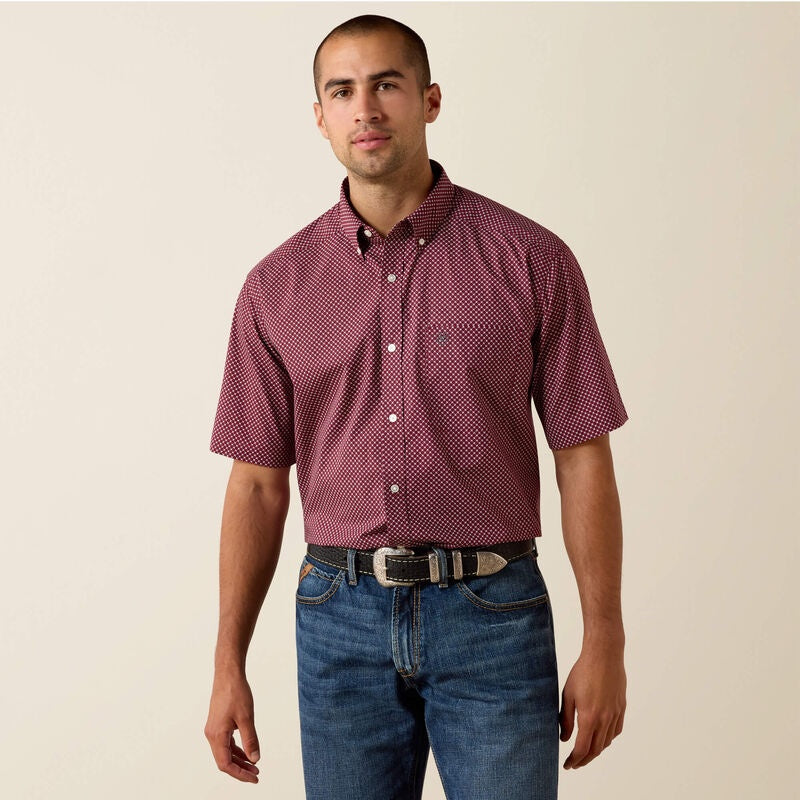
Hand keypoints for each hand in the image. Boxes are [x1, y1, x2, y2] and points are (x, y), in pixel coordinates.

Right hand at [204, 670, 260, 782]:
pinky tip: (247, 751)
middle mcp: (212, 734)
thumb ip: (250, 739)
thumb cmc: (236, 693)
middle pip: (224, 760)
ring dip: (239, 759)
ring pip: (225, 752)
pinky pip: (226, 742)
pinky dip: (236, 749)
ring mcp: (214, 729)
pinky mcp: (218, 723)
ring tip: (254, 764)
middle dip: (240, 769)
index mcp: (216, 735)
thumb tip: (255, 758)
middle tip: (256, 774)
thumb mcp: (247, 718)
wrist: (228, 675)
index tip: (254, 777)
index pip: (226, 764)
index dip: (240, 774)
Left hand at [559, 643, 625, 768]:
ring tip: (585, 752)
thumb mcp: (568, 694)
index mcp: (589, 717)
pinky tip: (600, 737)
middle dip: (584, 760)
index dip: (574, 760)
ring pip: (607, 742)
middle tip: (575, 763)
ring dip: (596, 751)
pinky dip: (607, 739)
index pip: (582, 749)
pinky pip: (616, 731)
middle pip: (596, 750)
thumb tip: (564, 739)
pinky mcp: (621, 708)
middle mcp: (605, 719)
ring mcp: (615, 714)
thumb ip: (565, 719)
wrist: (604, 655)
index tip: (568, 765)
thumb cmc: (583, 672)